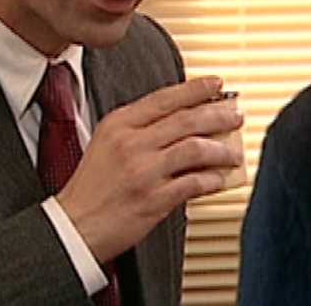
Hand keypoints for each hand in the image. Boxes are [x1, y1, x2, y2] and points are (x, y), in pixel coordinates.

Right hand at [55, 76, 243, 263]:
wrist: (75, 226)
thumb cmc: (92, 187)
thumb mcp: (106, 143)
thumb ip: (139, 128)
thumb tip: (182, 118)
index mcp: (119, 125)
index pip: (165, 98)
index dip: (196, 89)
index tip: (216, 84)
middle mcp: (132, 144)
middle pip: (186, 119)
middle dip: (218, 115)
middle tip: (235, 115)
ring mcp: (144, 171)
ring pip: (196, 149)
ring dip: (221, 149)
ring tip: (232, 152)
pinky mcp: (154, 199)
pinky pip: (194, 183)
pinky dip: (212, 180)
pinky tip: (218, 179)